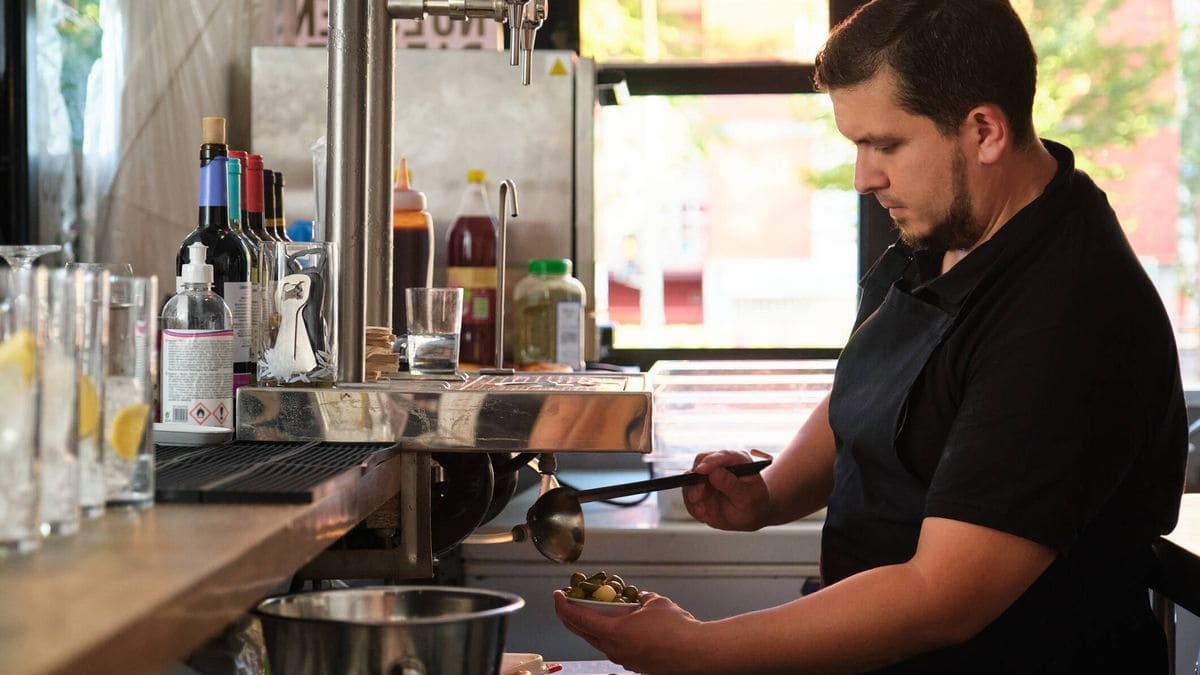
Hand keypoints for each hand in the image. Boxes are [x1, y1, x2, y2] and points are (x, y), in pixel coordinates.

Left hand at [553, 590, 702, 674]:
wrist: (696, 653)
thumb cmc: (676, 627)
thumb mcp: (655, 602)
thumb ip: (640, 598)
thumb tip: (638, 597)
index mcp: (613, 632)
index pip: (577, 618)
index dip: (564, 605)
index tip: (558, 595)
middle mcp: (613, 649)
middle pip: (582, 632)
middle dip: (572, 616)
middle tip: (570, 602)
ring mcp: (623, 660)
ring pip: (598, 641)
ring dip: (592, 625)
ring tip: (595, 610)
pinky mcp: (634, 665)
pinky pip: (614, 647)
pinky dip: (609, 634)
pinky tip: (620, 625)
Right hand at [683, 450, 770, 530]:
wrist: (749, 516)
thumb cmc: (753, 504)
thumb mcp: (747, 498)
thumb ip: (731, 485)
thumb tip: (714, 473)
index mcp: (738, 460)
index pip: (723, 455)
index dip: (710, 462)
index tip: (701, 471)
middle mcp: (721, 464)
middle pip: (701, 461)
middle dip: (696, 477)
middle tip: (697, 496)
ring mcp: (708, 475)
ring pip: (691, 477)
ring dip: (692, 493)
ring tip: (702, 511)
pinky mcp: (699, 487)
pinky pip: (688, 493)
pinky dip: (692, 505)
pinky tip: (703, 514)